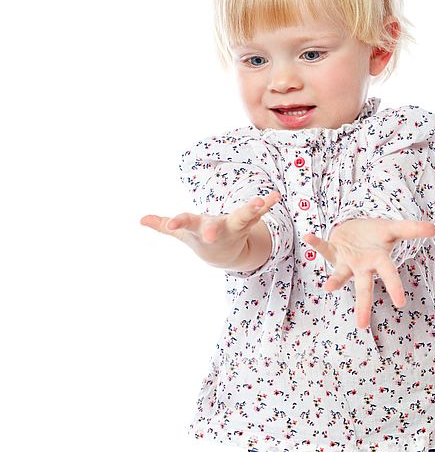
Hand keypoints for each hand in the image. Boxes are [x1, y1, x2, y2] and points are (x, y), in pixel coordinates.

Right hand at [140, 191, 280, 266]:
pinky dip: (268, 205)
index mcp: (199, 228)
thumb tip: (141, 220)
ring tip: (260, 202)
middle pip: (216, 227)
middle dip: (213, 230)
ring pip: (243, 218)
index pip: (186, 224)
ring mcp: (235, 226)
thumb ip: (164, 224)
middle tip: (211, 235)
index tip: (170, 224)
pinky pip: (260, 213)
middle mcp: (218, 229)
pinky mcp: (250, 221)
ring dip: (252, 210)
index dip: (177, 222)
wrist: (225, 255)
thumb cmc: (200, 238)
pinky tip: (276, 196)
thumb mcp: (183, 233)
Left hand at [303, 218, 434, 328]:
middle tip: (362, 325)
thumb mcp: (394, 229)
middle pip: (364, 287)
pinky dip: (316, 243)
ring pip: (340, 274)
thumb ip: (412, 229)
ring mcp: (346, 261)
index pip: (389, 275)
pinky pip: (324, 248)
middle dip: (363, 304)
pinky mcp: (332, 251)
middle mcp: (362, 266)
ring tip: (328, 287)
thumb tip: (434, 229)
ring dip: (335, 280)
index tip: (400, 303)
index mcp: (379, 261)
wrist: (356, 228)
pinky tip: (309, 236)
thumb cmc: (376, 234)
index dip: (395, 287)